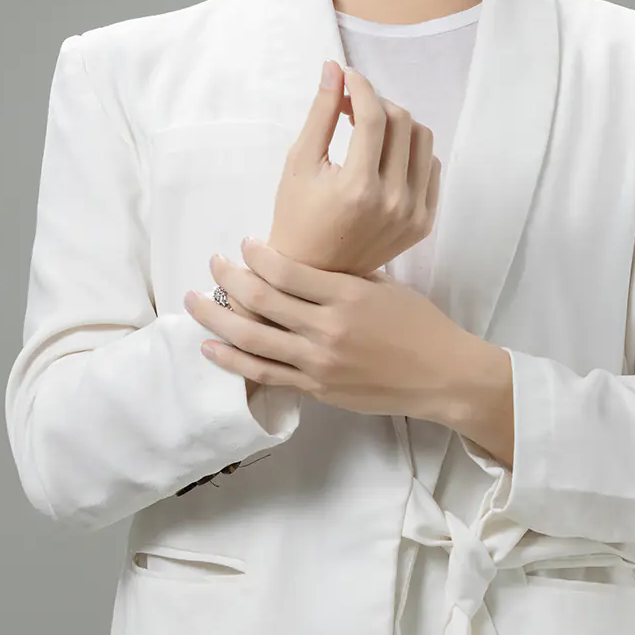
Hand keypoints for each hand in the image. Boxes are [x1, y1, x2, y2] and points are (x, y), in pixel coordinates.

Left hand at [184, 239, 473, 422]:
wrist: (442, 375)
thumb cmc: (419, 325)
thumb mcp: (385, 287)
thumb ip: (342, 277)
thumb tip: (302, 265)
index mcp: (347, 295)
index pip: (286, 271)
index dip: (257, 256)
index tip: (244, 245)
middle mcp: (328, 329)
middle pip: (261, 300)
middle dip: (228, 278)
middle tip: (213, 264)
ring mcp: (318, 363)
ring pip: (252, 339)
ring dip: (216, 318)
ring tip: (192, 302)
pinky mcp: (316, 388)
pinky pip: (265, 374)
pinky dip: (233, 360)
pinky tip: (211, 347)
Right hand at [268, 61, 441, 272]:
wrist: (315, 273)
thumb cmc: (297, 217)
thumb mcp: (300, 163)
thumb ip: (320, 113)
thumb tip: (333, 69)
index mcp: (358, 188)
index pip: (373, 118)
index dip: (360, 87)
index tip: (346, 77)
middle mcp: (393, 202)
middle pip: (401, 123)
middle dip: (375, 102)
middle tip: (350, 104)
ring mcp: (413, 214)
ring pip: (422, 141)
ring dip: (397, 122)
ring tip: (369, 128)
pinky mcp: (424, 223)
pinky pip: (430, 168)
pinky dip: (410, 151)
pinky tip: (385, 155)